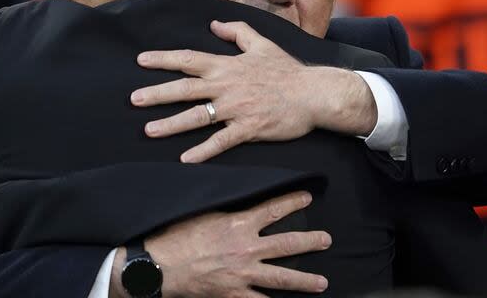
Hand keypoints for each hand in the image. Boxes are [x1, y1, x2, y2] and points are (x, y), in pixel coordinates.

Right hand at [111, 191, 330, 297]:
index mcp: (238, 223)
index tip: (307, 198)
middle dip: (310, 241)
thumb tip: (236, 199)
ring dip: (304, 280)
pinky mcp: (233, 294)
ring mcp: (242, 274)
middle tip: (326, 240)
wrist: (159, 265)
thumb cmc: (176, 235)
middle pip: (287, 244)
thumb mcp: (202, 212)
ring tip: (322, 282)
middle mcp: (246, 248)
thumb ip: (224, 210)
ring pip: (281, 277)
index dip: (293, 202)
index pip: (273, 209)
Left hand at [131, 20, 376, 161]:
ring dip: (172, 124)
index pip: (189, 59)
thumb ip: (236, 31)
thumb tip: (214, 24)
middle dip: (158, 93)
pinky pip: (222, 141)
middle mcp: (227, 86)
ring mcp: (237, 108)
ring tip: (150, 130)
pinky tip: (185, 159)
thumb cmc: (287, 69)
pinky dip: (203, 151)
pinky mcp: (249, 128)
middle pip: (186, 89)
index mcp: (227, 65)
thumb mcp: (262, 43)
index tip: (141, 60)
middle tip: (133, 100)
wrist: (313, 93)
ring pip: (198, 116)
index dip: (163, 59)